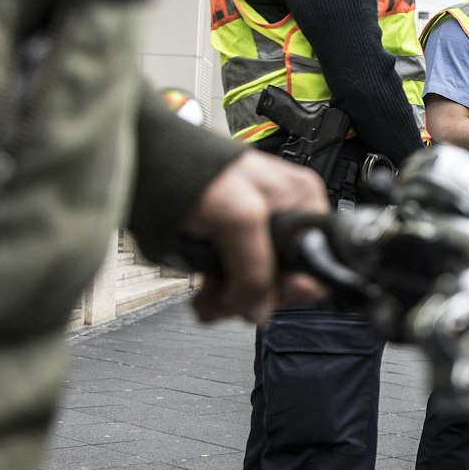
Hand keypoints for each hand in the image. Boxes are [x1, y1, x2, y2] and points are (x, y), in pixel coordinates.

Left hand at [182, 152, 328, 322]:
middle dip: (252, 296)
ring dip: (232, 298)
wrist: (153, 160)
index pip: (315, 262)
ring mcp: (260, 228)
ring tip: (209, 300)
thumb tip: (259, 309)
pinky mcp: (235, 238)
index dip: (289, 287)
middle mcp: (287, 215)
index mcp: (302, 202)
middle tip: (226, 301)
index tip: (262, 300)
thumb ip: (255, 270)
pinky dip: (221, 291)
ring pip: (258, 282)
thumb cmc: (197, 170)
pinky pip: (238, 276)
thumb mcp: (237, 219)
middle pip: (285, 277)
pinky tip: (207, 294)